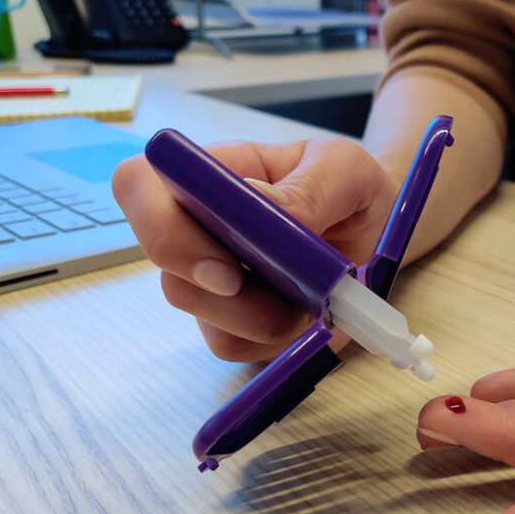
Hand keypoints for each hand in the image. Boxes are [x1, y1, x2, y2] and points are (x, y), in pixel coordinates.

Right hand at [112, 138, 399, 361]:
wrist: (376, 231)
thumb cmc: (348, 187)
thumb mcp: (346, 169)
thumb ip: (309, 185)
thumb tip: (260, 205)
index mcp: (210, 176)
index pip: (138, 185)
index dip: (159, 225)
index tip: (226, 263)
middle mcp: (196, 228)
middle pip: (167, 268)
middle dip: (226, 292)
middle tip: (290, 291)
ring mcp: (209, 280)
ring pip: (203, 314)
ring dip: (264, 315)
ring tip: (314, 293)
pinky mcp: (233, 323)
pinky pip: (234, 345)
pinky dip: (276, 338)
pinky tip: (308, 313)